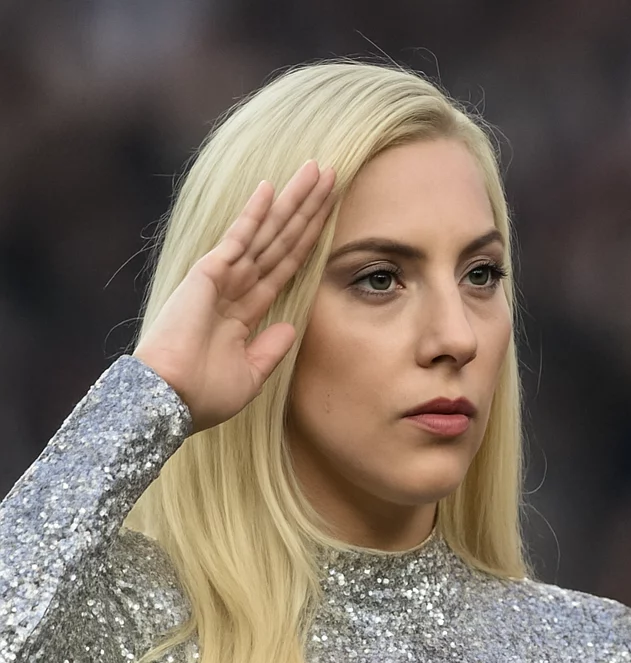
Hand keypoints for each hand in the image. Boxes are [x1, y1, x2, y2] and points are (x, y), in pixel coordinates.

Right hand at [134, 160, 335, 431]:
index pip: (288, 263)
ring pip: (268, 231)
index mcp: (247, 309)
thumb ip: (271, 349)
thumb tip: (290, 328)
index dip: (310, 236)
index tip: (332, 210)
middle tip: (332, 172)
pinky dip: (255, 213)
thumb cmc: (204, 395)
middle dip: (307, 207)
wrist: (172, 400)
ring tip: (316, 170)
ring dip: (293, 201)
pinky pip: (238, 238)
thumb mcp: (251, 374)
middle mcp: (237, 286)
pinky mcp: (208, 273)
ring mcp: (223, 276)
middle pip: (283, 238)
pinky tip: (272, 188)